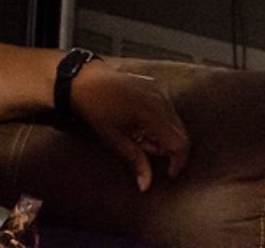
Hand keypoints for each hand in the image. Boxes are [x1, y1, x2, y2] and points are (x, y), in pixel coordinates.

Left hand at [67, 63, 189, 190]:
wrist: (85, 80)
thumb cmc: (96, 110)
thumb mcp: (113, 139)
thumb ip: (135, 160)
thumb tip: (146, 185)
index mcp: (152, 112)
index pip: (179, 143)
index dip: (178, 162)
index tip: (169, 174)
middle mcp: (161, 98)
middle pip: (180, 133)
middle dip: (167, 148)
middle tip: (143, 149)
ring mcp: (160, 89)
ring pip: (175, 122)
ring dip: (163, 135)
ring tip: (137, 134)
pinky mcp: (156, 85)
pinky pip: (168, 109)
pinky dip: (160, 122)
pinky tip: (139, 122)